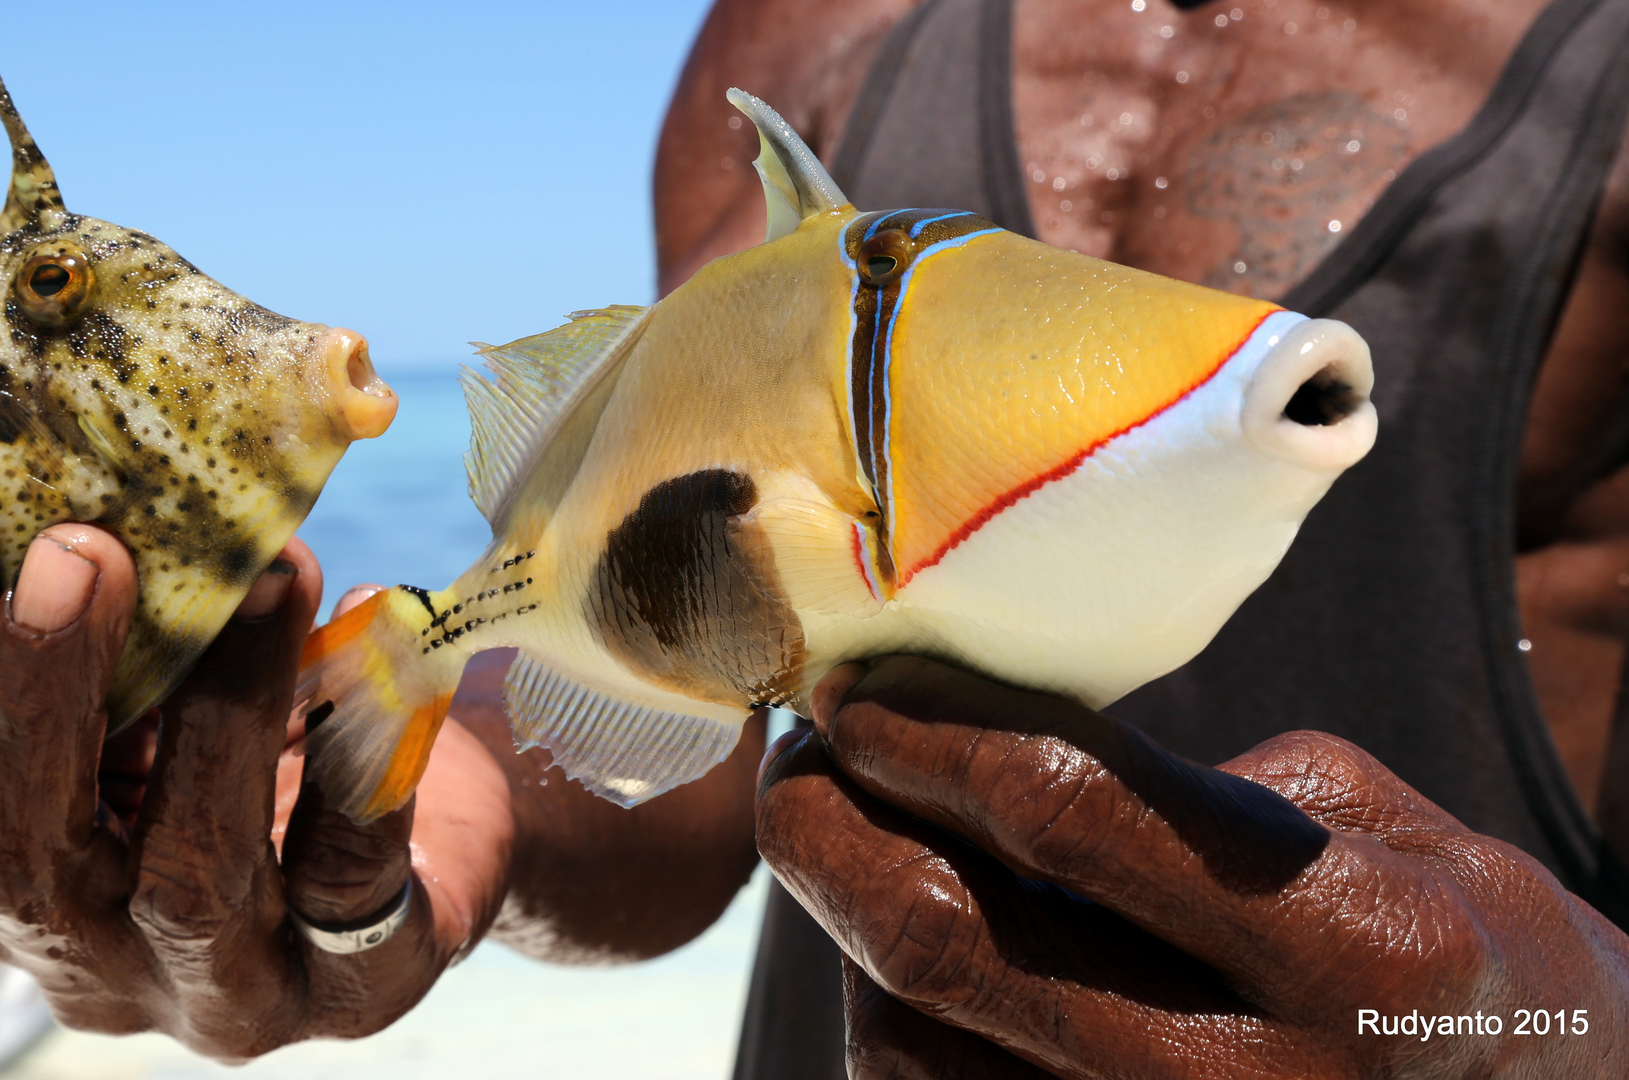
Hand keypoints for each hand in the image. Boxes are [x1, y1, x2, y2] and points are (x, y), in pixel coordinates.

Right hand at [0, 497, 512, 1057]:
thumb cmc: (265, 739)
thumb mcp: (170, 689)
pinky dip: (362, 766)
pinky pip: (350, 881)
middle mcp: (86, 953)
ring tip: (267, 575)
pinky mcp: (351, 985)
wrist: (441, 837)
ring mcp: (217, 989)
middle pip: (13, 853)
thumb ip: (122, 631)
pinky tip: (377, 657)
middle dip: (35, 694)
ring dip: (219, 712)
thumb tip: (112, 484)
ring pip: (188, 874)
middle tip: (78, 554)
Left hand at [757, 655, 1628, 1077]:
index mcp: (1356, 949)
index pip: (1070, 809)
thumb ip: (1191, 794)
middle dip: (828, 823)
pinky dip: (890, 1017)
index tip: (853, 680)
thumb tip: (983, 742)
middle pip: (945, 937)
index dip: (926, 728)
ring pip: (907, 1039)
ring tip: (848, 836)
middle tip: (800, 753)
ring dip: (842, 921)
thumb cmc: (1467, 966)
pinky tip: (902, 949)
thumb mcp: (1383, 836)